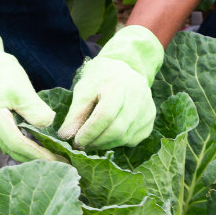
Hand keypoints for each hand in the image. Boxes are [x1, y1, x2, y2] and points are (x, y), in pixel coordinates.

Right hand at [0, 25, 60, 163]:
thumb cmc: (0, 73)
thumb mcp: (21, 87)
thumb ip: (34, 108)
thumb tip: (47, 125)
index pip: (18, 145)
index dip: (39, 155)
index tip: (59, 159)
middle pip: (13, 151)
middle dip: (37, 159)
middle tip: (60, 162)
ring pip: (9, 149)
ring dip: (29, 155)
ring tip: (51, 157)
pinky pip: (5, 142)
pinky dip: (21, 148)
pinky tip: (35, 147)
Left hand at [58, 25, 162, 149]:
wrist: (123, 68)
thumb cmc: (100, 79)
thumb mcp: (83, 90)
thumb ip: (75, 114)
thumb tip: (65, 136)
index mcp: (118, 85)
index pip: (105, 115)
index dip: (90, 132)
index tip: (76, 142)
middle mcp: (137, 96)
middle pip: (117, 130)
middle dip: (96, 142)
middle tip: (81, 145)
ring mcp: (147, 108)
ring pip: (125, 138)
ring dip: (105, 144)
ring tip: (91, 142)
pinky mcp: (150, 119)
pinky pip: (133, 140)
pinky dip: (116, 142)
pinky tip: (106, 137)